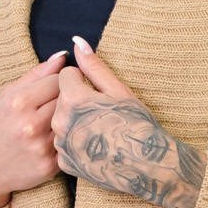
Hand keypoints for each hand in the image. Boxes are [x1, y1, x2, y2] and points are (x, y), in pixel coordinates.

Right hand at [0, 52, 68, 205]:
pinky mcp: (50, 166)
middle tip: (63, 103)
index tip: (58, 87)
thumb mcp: (7, 96)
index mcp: (19, 102)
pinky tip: (62, 138)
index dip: (61, 82)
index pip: (58, 80)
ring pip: (73, 122)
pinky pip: (71, 144)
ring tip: (62, 119)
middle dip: (69, 99)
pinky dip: (70, 140)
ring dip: (72, 119)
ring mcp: (41, 147)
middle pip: (69, 100)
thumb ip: (36, 75)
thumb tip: (63, 56)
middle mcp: (30, 124)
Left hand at [52, 37, 204, 207]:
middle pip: (61, 99)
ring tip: (100, 130)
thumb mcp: (118, 90)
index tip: (100, 93)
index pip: (66, 75)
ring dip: (75, 121)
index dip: (84, 81)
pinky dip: (76, 143)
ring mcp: (61, 144)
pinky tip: (95, 146)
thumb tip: (77, 41)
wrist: (147, 166)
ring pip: (61, 121)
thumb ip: (94, 65)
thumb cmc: (136, 124)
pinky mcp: (64, 162)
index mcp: (73, 98)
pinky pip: (65, 144)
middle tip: (102, 114)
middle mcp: (61, 121)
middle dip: (76, 101)